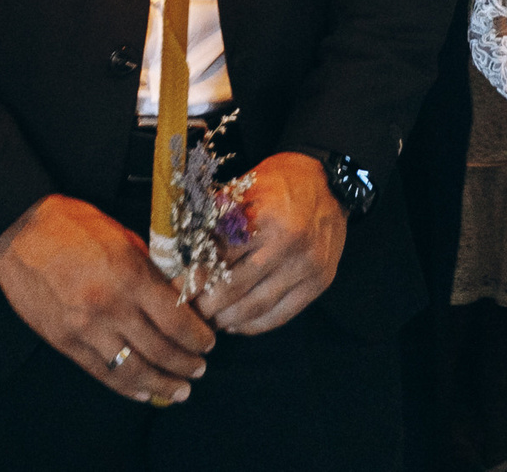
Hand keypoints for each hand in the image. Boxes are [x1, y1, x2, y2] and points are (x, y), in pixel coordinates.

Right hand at [0, 195, 213, 403]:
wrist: (19, 232)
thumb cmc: (74, 226)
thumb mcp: (124, 238)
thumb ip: (151, 271)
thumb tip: (179, 297)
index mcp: (130, 276)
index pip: (176, 320)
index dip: (197, 338)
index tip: (207, 343)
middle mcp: (110, 307)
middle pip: (159, 350)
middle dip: (185, 365)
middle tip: (199, 370)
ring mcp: (84, 328)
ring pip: (131, 370)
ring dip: (160, 385)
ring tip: (178, 391)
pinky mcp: (63, 342)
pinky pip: (100, 373)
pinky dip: (125, 387)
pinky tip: (143, 392)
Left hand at [194, 152, 346, 335]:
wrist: (330, 182)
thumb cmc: (281, 182)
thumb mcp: (246, 188)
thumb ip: (217, 218)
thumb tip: (181, 251)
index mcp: (265, 216)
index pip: (218, 256)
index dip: (193, 276)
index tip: (176, 289)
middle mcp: (288, 243)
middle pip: (234, 286)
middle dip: (206, 305)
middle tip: (188, 310)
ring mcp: (306, 266)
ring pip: (255, 306)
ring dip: (227, 319)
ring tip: (209, 320)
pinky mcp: (319, 282)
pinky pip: (281, 315)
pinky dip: (254, 325)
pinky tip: (236, 324)